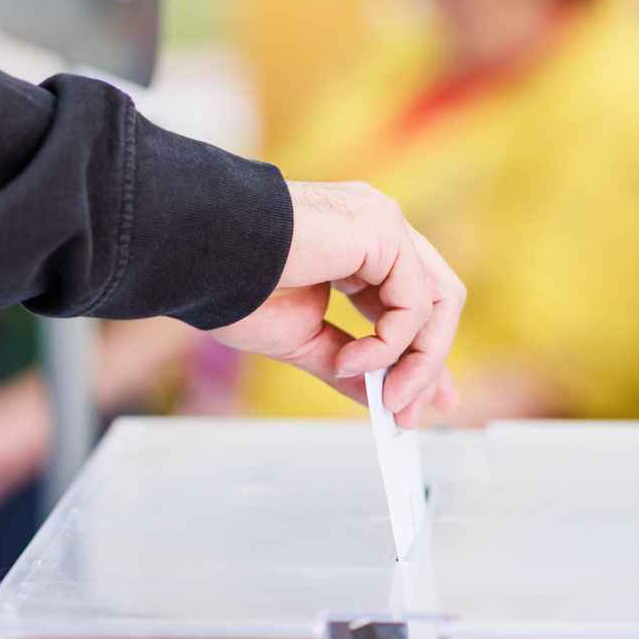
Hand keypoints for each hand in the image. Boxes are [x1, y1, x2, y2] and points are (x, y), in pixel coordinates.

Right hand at [209, 182, 464, 427]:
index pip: (411, 301)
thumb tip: (384, 400)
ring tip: (387, 399)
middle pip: (434, 302)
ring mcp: (382, 224)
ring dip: (417, 362)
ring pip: (436, 303)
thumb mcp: (304, 340)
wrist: (201, 258)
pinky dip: (391, 344)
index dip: (422, 354)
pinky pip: (413, 303)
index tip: (422, 402)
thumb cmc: (234, 286)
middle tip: (408, 414)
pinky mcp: (382, 230)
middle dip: (428, 363)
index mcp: (357, 248)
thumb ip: (349, 366)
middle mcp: (376, 230)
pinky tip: (352, 361)